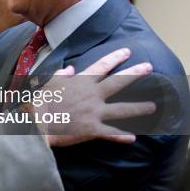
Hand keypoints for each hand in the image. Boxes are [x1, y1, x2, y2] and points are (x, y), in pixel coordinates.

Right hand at [34, 48, 154, 146]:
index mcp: (80, 83)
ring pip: (121, 109)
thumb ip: (60, 76)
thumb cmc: (40, 102)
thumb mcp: (48, 84)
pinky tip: (132, 138)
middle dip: (134, 74)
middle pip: (118, 83)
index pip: (101, 67)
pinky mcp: (92, 130)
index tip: (127, 52)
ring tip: (152, 107)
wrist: (37, 123)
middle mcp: (92, 95)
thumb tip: (69, 69)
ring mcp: (94, 112)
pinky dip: (121, 136)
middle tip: (148, 68)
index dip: (115, 58)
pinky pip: (110, 133)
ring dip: (138, 108)